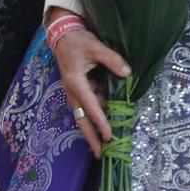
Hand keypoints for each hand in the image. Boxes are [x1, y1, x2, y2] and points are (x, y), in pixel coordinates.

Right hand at [48, 11, 126, 157]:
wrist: (63, 36)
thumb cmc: (78, 41)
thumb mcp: (95, 46)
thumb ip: (112, 59)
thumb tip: (126, 73)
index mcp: (75, 82)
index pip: (90, 106)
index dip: (100, 121)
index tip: (109, 136)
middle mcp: (73, 91)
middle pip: (81, 119)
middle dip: (90, 137)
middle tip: (100, 154)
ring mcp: (75, 92)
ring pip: (84, 116)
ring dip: (92, 130)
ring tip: (103, 147)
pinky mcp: (79, 90)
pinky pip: (88, 107)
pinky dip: (95, 118)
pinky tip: (105, 127)